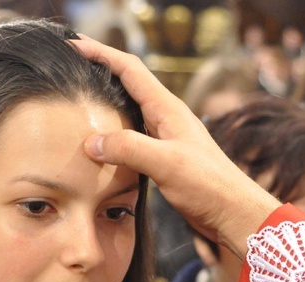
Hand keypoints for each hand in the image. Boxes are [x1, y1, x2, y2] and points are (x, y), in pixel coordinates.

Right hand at [71, 37, 280, 258]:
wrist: (233, 213)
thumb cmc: (209, 186)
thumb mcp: (167, 164)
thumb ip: (130, 149)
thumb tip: (93, 142)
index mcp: (168, 109)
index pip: (130, 69)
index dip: (101, 53)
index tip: (74, 45)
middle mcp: (166, 117)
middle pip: (128, 83)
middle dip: (100, 70)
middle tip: (71, 67)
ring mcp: (166, 137)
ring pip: (130, 110)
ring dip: (106, 101)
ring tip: (80, 101)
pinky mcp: (164, 157)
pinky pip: (133, 135)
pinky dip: (114, 132)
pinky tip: (102, 144)